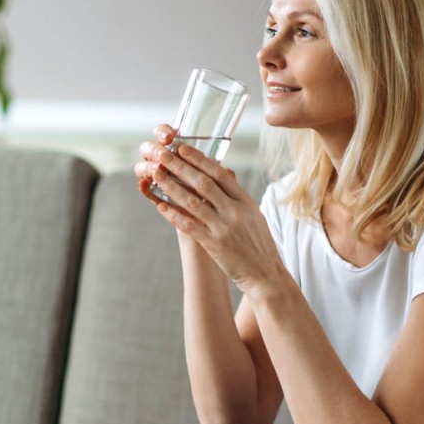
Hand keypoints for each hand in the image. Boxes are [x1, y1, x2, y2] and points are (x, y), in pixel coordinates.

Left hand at [133, 126, 284, 293]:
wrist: (266, 275)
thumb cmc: (260, 246)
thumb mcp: (255, 216)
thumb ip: (238, 197)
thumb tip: (225, 175)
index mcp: (246, 201)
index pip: (220, 173)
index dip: (199, 159)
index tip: (183, 147)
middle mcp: (235, 211)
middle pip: (204, 182)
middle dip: (181, 166)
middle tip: (163, 154)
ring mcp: (224, 228)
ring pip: (193, 201)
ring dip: (172, 186)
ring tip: (157, 175)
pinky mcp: (214, 245)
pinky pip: (189, 225)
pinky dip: (173, 215)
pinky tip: (160, 206)